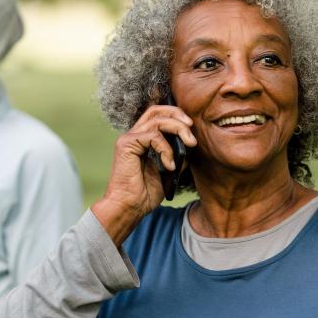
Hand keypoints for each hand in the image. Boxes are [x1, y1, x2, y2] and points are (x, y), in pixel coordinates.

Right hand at [93, 103, 195, 244]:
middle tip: (191, 128)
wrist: (130, 207)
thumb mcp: (169, 171)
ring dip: (178, 129)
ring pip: (157, 120)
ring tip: (189, 144)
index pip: (158, 115)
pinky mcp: (126, 144)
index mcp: (142, 139)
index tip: (191, 128)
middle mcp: (134, 135)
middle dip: (178, 115)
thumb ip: (177, 155)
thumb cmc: (145, 193)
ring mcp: (129, 138)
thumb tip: (190, 145)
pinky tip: (169, 165)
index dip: (175, 115)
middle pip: (156, 110)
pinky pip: (153, 137)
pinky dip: (166, 149)